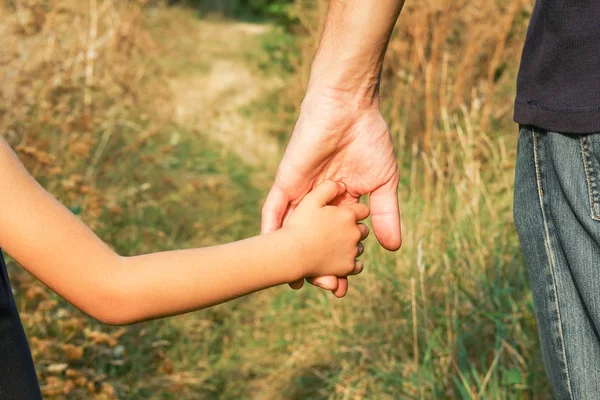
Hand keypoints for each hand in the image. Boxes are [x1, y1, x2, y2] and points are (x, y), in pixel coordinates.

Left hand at [262, 87, 400, 296]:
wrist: (350, 108)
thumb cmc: (368, 140)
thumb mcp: (382, 184)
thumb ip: (385, 214)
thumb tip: (393, 249)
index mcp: (339, 204)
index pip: (337, 240)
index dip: (340, 263)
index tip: (345, 287)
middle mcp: (317, 203)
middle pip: (313, 241)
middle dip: (318, 266)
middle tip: (328, 289)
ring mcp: (301, 193)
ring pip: (292, 231)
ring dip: (292, 255)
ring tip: (297, 283)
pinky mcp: (287, 181)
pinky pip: (274, 209)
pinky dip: (271, 229)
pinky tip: (269, 252)